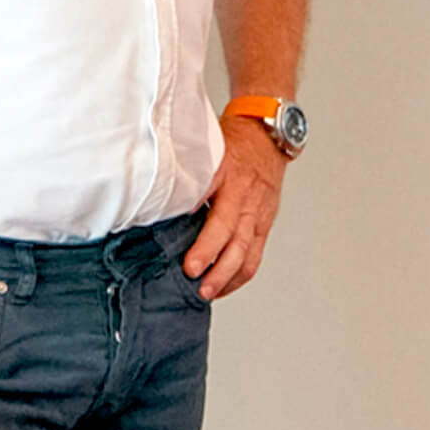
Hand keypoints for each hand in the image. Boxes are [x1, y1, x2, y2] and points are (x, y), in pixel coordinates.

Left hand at [185, 115, 289, 299]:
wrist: (269, 136)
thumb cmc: (234, 143)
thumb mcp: (209, 151)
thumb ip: (190, 177)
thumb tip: (160, 201)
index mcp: (229, 178)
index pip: (218, 213)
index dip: (204, 241)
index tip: (188, 261)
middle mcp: (246, 198)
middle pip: (233, 236)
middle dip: (215, 263)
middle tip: (195, 281)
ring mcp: (258, 213)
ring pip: (247, 251)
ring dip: (227, 276)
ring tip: (207, 293)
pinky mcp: (264, 224)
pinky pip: (255, 255)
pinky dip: (240, 275)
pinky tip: (223, 286)